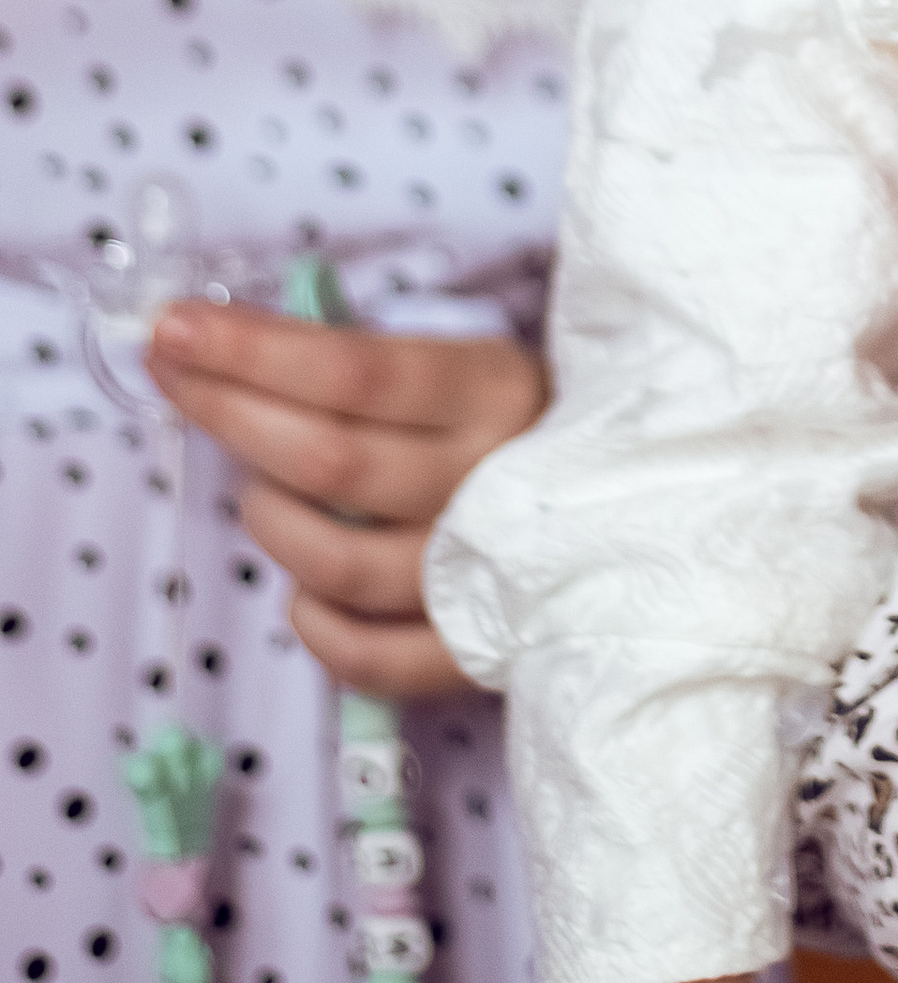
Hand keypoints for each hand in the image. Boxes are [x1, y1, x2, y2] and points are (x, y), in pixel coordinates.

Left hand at [146, 303, 546, 695]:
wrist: (638, 508)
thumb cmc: (512, 426)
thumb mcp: (466, 367)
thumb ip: (369, 367)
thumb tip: (228, 347)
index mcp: (498, 389)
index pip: (356, 371)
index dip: (253, 351)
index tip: (176, 327)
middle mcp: (496, 477)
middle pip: (331, 461)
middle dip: (230, 415)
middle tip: (176, 381)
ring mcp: (490, 573)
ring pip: (338, 564)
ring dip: (270, 523)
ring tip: (259, 496)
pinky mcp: (478, 652)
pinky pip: (367, 655)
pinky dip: (313, 625)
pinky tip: (302, 592)